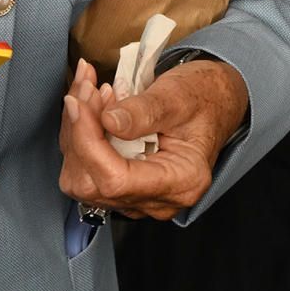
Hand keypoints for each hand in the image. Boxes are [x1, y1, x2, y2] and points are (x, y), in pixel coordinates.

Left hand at [58, 57, 249, 219]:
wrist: (215, 102)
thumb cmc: (203, 97)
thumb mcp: (178, 95)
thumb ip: (144, 111)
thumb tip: (107, 121)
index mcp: (181, 182)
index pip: (116, 180)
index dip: (88, 142)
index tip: (79, 102)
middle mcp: (159, 200)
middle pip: (92, 184)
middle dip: (78, 135)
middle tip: (86, 90)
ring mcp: (139, 197)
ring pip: (82, 178)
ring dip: (74, 132)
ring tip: (88, 91)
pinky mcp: (124, 186)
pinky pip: (86, 169)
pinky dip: (78, 135)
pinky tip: (89, 105)